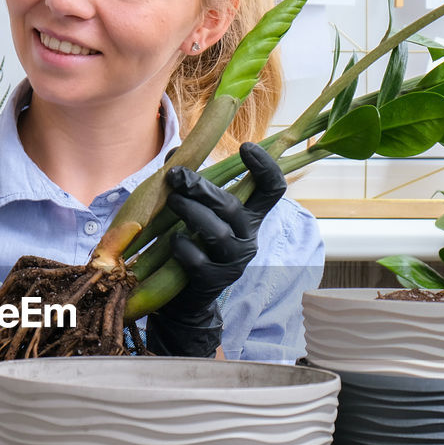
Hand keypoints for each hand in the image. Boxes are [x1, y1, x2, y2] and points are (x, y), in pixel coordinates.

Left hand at [146, 142, 285, 356]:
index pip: (272, 189)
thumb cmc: (193, 244)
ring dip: (191, 212)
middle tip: (176, 176)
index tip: (246, 146)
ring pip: (217, 232)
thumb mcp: (196, 211)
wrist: (186, 298)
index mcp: (250, 216)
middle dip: (202, 188)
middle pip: (233, 206)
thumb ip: (190, 183)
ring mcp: (234, 262)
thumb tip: (176, 152)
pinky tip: (172, 241)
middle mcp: (248, 238)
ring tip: (171, 201)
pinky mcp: (215, 281)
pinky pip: (198, 260)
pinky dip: (182, 246)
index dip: (266, 167)